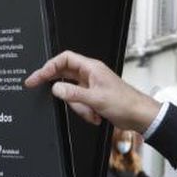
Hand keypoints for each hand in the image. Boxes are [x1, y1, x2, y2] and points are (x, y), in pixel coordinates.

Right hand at [24, 51, 160, 129]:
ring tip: (91, 112)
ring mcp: (90, 87)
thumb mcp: (96, 98)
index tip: (37, 77)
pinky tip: (95, 116)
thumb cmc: (126, 102)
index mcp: (91, 68)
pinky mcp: (92, 98)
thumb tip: (56, 88)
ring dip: (78, 107)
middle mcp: (90, 75)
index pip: (64, 59)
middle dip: (60, 90)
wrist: (139, 116)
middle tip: (38, 88)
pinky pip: (79, 104)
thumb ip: (73, 94)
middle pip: (64, 76)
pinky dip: (85, 112)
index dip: (48, 66)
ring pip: (71, 94)